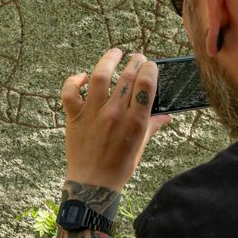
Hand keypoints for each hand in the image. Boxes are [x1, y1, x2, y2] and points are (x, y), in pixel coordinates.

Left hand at [60, 49, 171, 191]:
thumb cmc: (119, 166)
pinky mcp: (74, 117)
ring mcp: (93, 113)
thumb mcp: (140, 146)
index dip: (149, 69)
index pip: (146, 84)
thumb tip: (167, 116)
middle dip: (135, 61)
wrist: (92, 185)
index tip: (150, 65)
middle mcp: (114, 114)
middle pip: (127, 76)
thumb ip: (152, 126)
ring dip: (109, 60)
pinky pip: (70, 92)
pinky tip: (84, 76)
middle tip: (137, 57)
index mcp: (135, 121)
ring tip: (115, 52)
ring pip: (100, 76)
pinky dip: (75, 80)